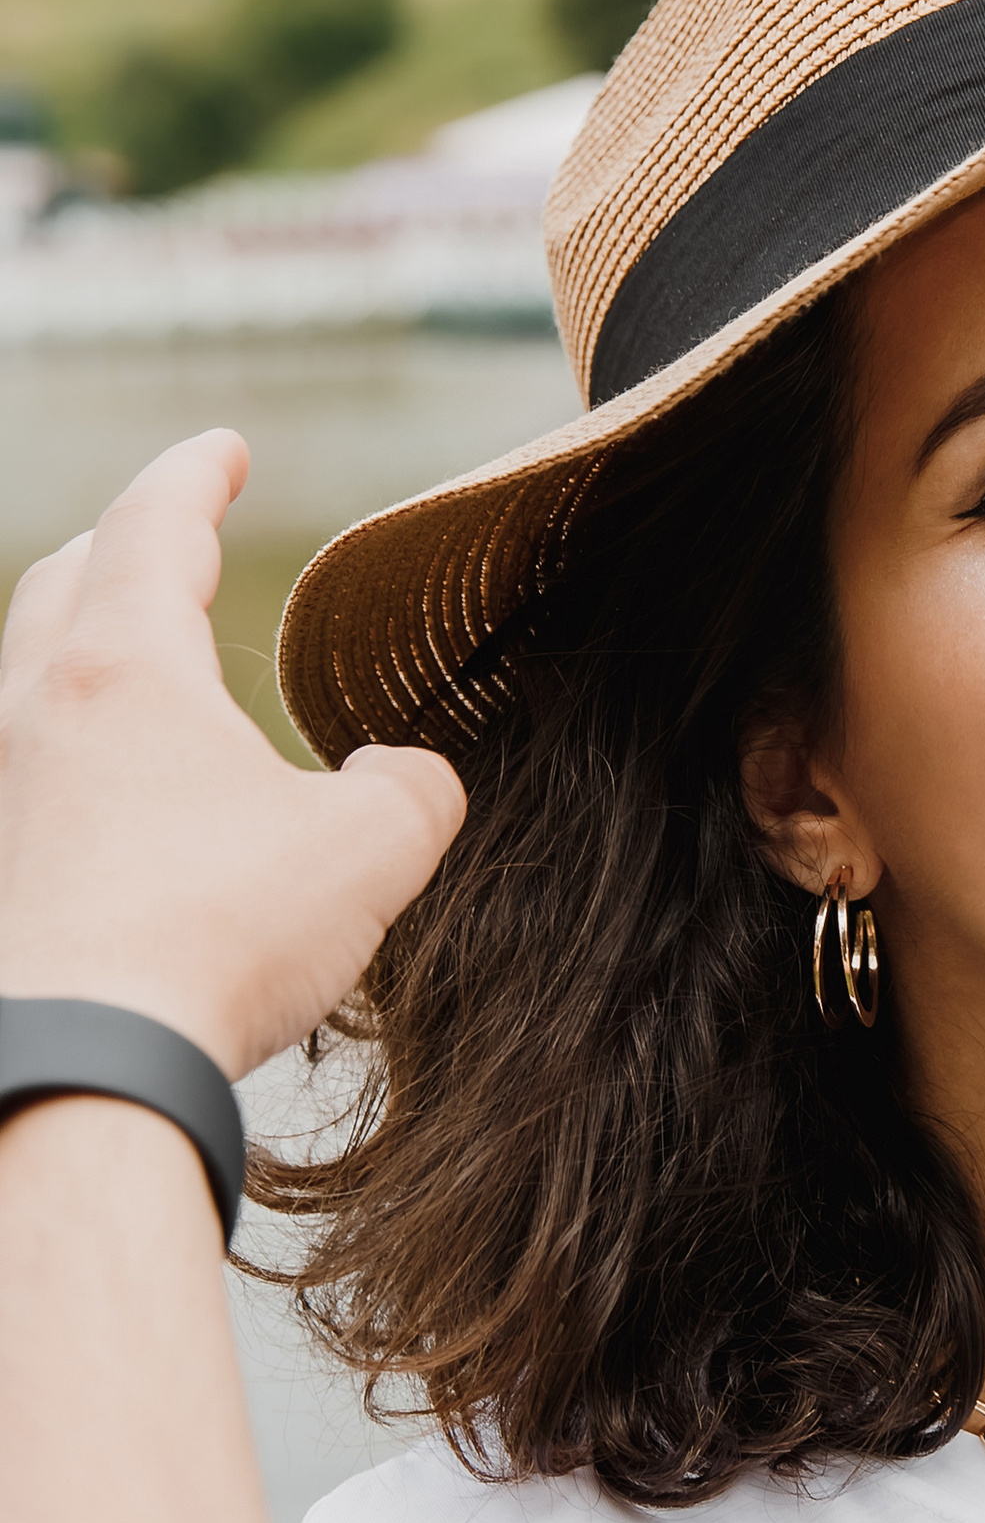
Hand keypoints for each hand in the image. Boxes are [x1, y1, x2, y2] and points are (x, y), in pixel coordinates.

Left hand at [0, 431, 463, 1079]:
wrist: (72, 1070)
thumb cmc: (213, 941)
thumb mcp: (369, 850)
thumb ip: (408, 790)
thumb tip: (406, 778)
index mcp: (126, 670)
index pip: (151, 526)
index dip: (194, 477)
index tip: (224, 451)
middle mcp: (32, 714)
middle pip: (58, 587)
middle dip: (114, 551)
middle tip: (161, 543)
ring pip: (21, 686)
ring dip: (74, 660)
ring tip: (129, 682)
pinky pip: (17, 785)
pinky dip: (59, 765)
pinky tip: (98, 813)